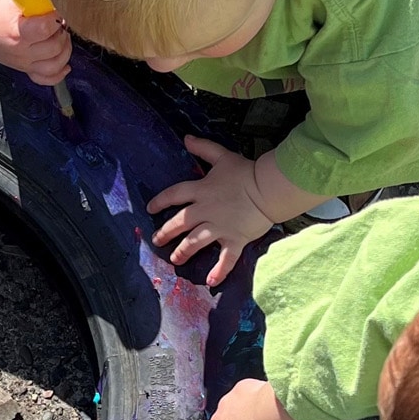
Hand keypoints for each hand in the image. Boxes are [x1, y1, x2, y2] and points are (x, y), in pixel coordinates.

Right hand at [0, 0, 71, 85]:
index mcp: (16, 32)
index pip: (47, 28)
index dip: (56, 16)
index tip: (55, 8)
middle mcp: (20, 52)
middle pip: (55, 46)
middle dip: (62, 31)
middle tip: (58, 21)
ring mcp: (23, 63)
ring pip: (55, 64)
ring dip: (64, 49)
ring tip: (60, 35)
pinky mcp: (26, 69)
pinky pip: (47, 79)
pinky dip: (59, 73)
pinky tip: (65, 62)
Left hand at [147, 136, 272, 284]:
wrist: (268, 188)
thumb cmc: (246, 172)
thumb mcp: (222, 156)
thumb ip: (203, 148)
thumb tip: (186, 137)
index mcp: (200, 191)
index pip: (174, 195)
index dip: (160, 201)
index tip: (150, 208)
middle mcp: (204, 211)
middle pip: (179, 223)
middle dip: (165, 232)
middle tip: (156, 240)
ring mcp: (218, 228)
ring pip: (194, 243)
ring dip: (183, 252)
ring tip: (175, 259)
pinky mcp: (234, 240)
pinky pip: (225, 259)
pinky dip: (219, 271)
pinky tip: (211, 282)